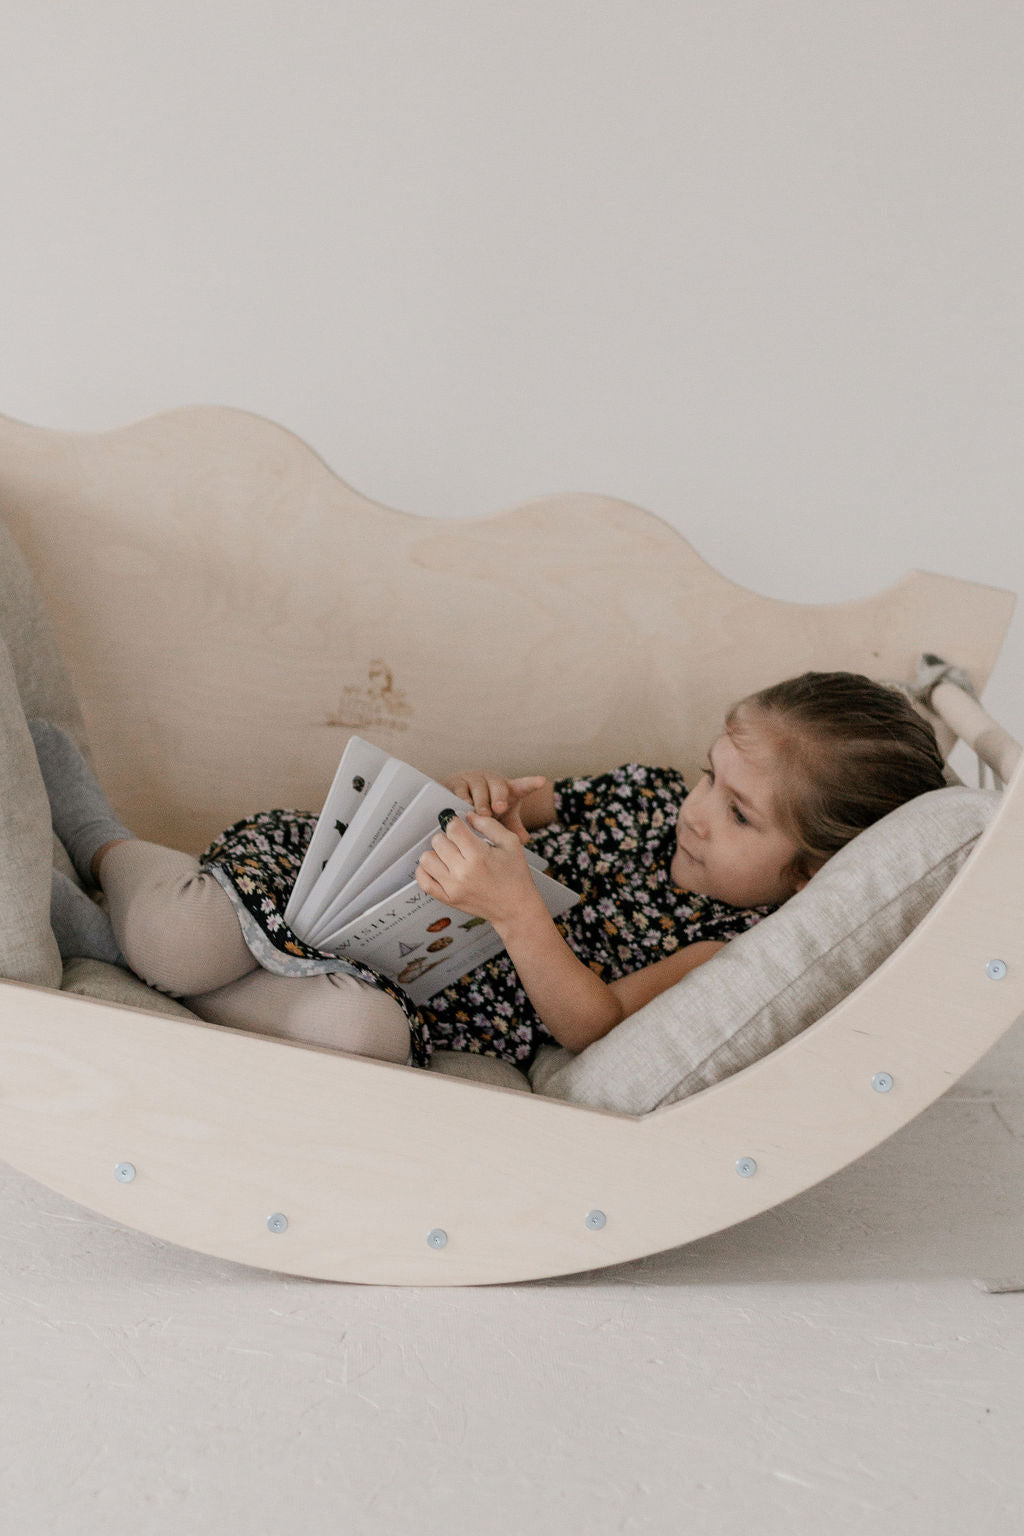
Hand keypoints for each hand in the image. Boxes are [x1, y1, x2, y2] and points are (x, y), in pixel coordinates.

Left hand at [415, 811, 541, 928]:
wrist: (516, 908)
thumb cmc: (516, 876)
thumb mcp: (510, 843)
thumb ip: (489, 825)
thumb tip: (468, 816)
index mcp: (478, 855)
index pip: (453, 828)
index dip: (456, 823)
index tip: (460, 827)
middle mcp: (462, 872)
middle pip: (437, 841)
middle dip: (447, 838)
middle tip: (459, 844)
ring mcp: (453, 887)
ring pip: (426, 859)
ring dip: (436, 853)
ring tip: (449, 856)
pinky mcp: (448, 899)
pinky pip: (424, 881)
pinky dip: (425, 871)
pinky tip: (438, 868)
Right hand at [443, 771, 546, 843]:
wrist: (460, 799)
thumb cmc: (487, 808)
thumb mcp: (502, 818)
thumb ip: (513, 827)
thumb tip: (524, 839)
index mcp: (508, 789)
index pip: (522, 786)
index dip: (531, 783)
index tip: (541, 782)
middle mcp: (492, 781)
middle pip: (498, 786)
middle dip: (500, 797)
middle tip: (500, 808)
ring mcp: (474, 779)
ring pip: (478, 788)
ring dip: (480, 802)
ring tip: (481, 814)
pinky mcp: (458, 782)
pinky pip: (460, 790)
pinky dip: (462, 800)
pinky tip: (462, 808)